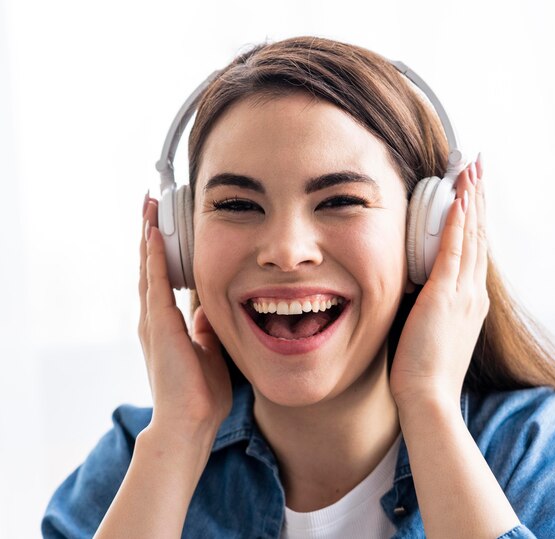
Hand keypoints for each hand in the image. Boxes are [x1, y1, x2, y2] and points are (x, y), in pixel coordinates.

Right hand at [139, 196, 231, 439]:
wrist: (189, 421)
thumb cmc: (200, 391)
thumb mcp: (208, 347)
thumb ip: (205, 325)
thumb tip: (211, 306)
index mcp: (166, 324)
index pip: (161, 277)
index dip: (160, 250)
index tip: (163, 224)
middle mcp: (154, 318)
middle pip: (149, 266)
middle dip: (150, 234)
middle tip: (151, 203)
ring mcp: (153, 320)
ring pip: (148, 268)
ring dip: (148, 236)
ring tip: (148, 206)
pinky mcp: (159, 324)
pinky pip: (155, 282)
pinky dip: (153, 256)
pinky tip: (153, 233)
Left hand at [390, 158, 487, 408]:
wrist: (428, 399)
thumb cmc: (423, 369)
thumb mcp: (431, 329)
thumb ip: (428, 304)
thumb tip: (412, 287)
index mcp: (470, 300)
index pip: (473, 249)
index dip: (473, 218)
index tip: (471, 192)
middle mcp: (473, 292)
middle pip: (478, 235)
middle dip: (478, 198)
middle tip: (478, 167)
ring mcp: (464, 294)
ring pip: (470, 236)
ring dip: (471, 200)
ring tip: (472, 170)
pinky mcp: (446, 297)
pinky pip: (454, 251)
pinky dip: (458, 224)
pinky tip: (459, 200)